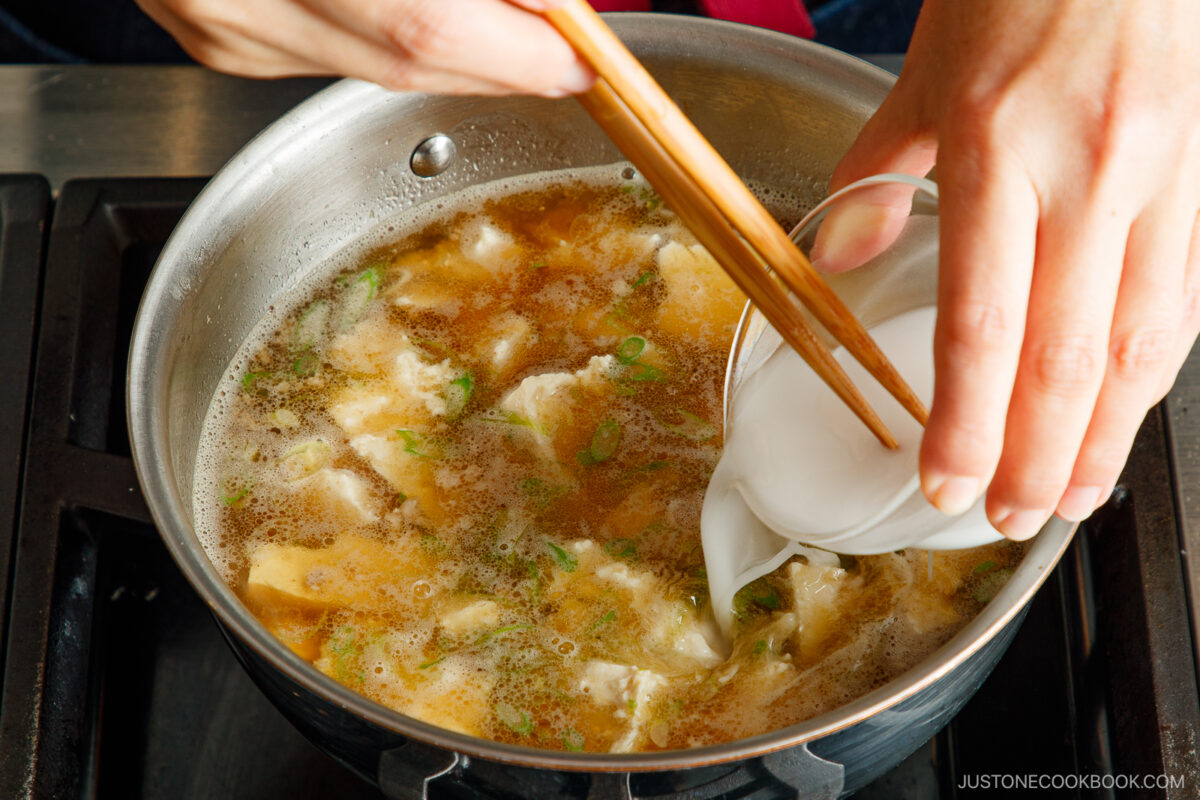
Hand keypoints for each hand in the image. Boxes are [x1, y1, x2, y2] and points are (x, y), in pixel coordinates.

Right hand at [135, 0, 592, 95]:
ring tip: (521, 44)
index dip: (515, 41)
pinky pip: (336, 62)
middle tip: (571, 57)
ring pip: (379, 71)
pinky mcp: (223, 39)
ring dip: (465, 62)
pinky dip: (402, 48)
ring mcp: (223, 16)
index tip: (581, 42)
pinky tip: (439, 32)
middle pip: (411, 51)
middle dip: (509, 63)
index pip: (425, 10)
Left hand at [828, 0, 1199, 538]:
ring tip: (1071, 499)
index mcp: (996, 151)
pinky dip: (1148, 374)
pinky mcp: (1198, 182)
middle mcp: (1087, 175)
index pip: (981, 326)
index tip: (945, 484)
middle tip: (1010, 521)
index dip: (966, 424)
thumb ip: (876, 173)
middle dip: (1037, 458)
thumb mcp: (922, 72)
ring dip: (1105, 438)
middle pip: (1065, 358)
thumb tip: (841, 254)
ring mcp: (1157, 180)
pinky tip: (1122, 417)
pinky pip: (1179, 299)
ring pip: (1139, 343)